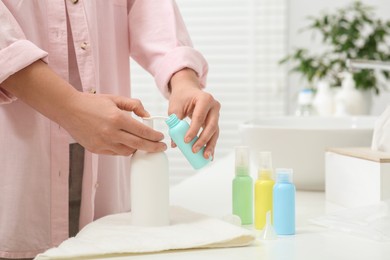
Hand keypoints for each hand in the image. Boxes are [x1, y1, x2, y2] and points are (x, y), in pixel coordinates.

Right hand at [1, 60, 165, 155]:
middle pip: (139, 145)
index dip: (155, 136)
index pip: (142, 131)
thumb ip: (134, 105)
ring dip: (137, 148)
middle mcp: (111, 133)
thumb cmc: (92, 103)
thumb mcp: (115, 99)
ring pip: (127, 151)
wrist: (68, 109)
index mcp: (117, 118)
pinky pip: (115, 152)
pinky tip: (126, 143)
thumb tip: (147, 115)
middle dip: (153, 147)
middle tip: (161, 147)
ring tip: (142, 144)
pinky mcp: (96, 149)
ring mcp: (103, 143)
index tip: (161, 137)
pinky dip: (123, 149)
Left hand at [168, 68, 219, 159]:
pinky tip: (210, 155)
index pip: (199, 117)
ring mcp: (216, 114)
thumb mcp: (175, 107)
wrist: (188, 90)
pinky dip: (211, 145)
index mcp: (205, 99)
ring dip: (210, 145)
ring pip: (215, 132)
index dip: (193, 130)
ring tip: (205, 156)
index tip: (186, 140)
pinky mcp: (215, 121)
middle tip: (195, 150)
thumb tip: (175, 143)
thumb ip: (174, 123)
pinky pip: (214, 134)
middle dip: (203, 140)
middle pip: (211, 126)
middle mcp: (214, 106)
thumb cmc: (182, 97)